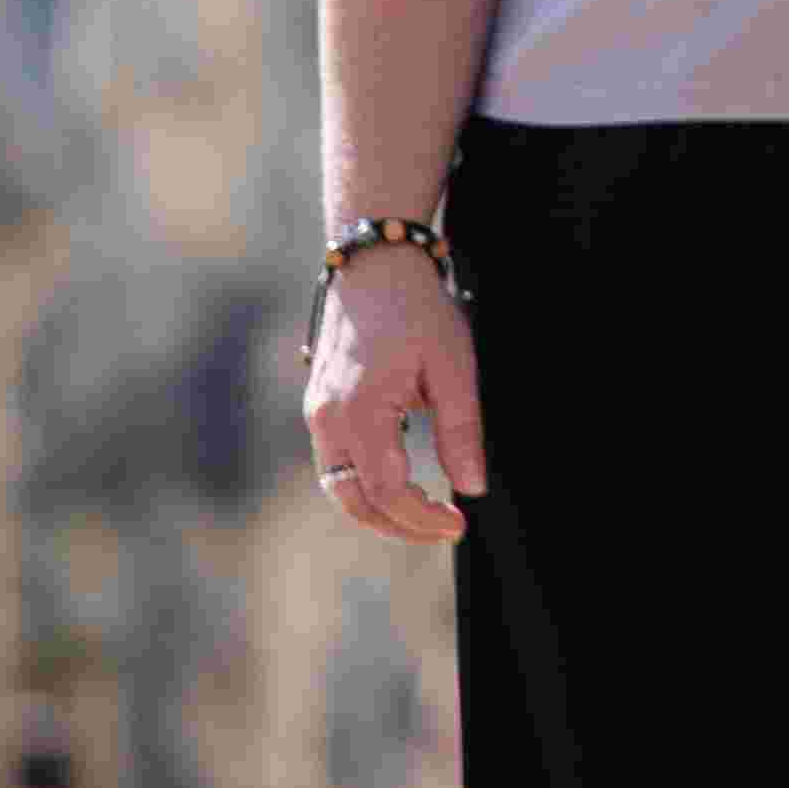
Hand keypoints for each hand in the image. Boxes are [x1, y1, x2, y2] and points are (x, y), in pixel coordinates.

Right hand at [300, 250, 488, 546]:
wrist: (375, 260)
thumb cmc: (417, 308)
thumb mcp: (452, 367)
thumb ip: (460, 432)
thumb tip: (471, 489)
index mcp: (359, 411)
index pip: (386, 492)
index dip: (421, 518)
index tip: (458, 522)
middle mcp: (327, 419)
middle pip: (353, 500)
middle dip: (398, 525)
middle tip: (444, 527)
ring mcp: (317, 412)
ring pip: (338, 485)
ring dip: (378, 508)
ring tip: (424, 512)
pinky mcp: (319, 405)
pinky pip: (335, 461)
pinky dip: (364, 483)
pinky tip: (400, 479)